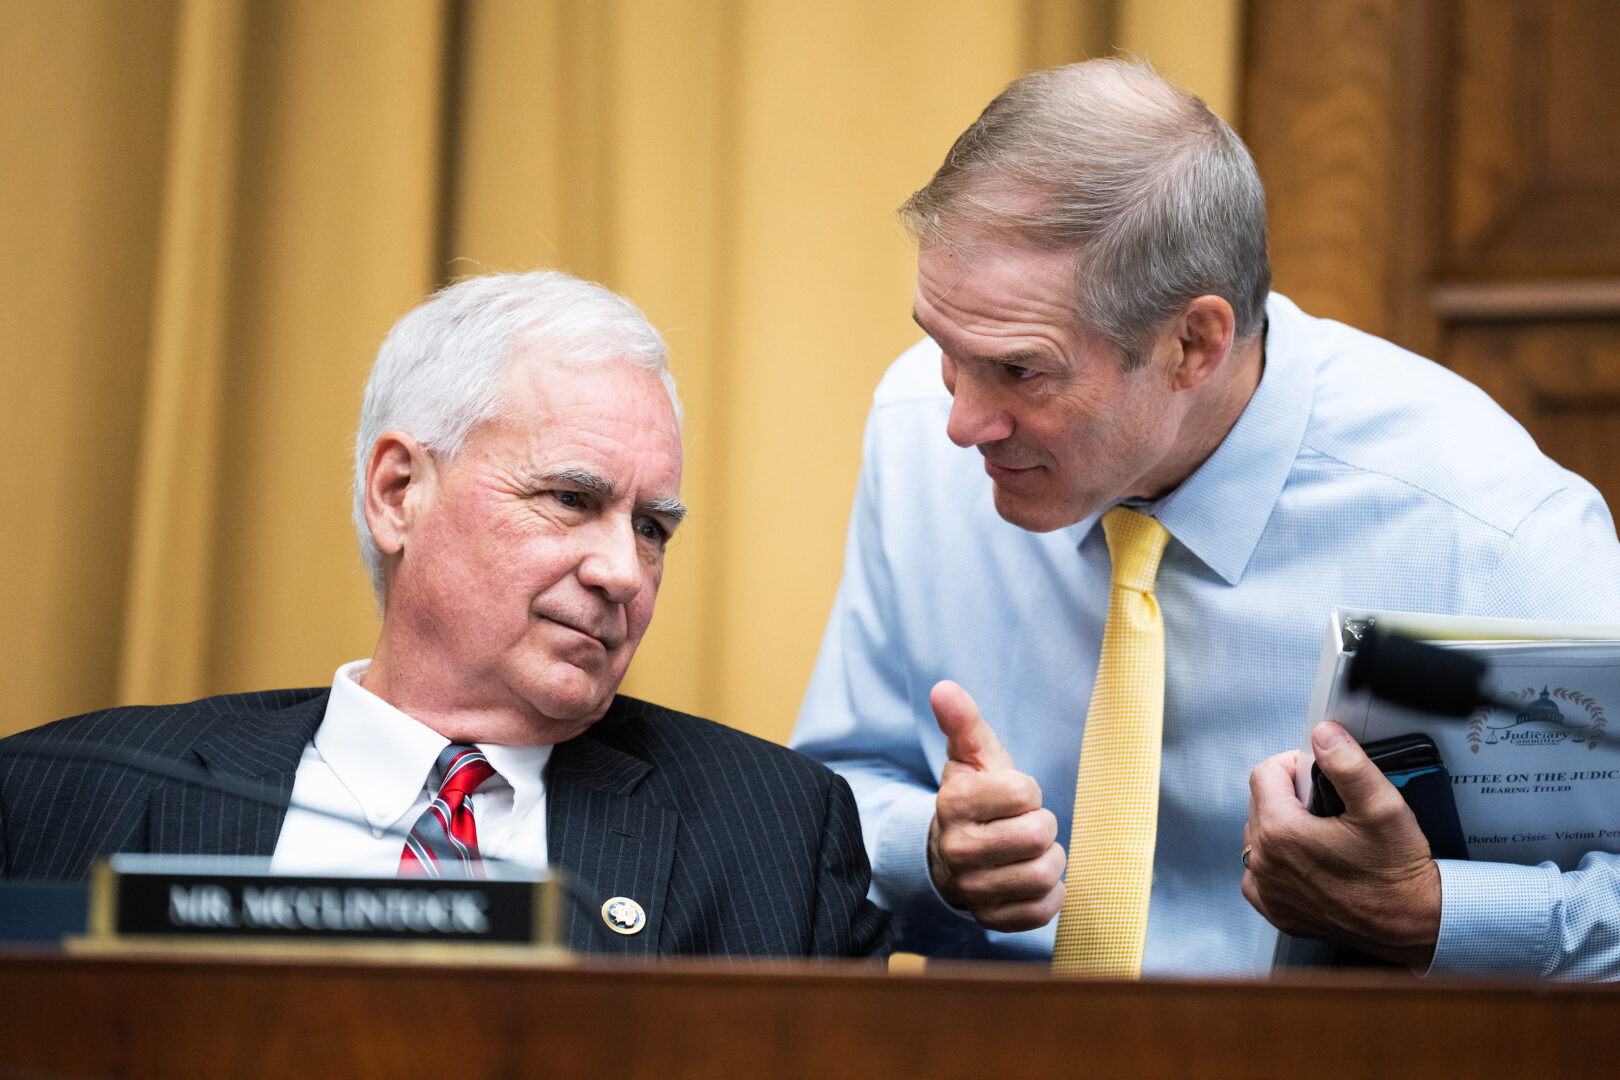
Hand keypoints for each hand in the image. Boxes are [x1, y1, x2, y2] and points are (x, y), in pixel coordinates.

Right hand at [927, 680, 1064, 931]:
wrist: (953, 852)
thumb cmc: (976, 796)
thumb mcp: (971, 756)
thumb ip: (963, 722)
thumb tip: (943, 688)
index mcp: (953, 803)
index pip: (1025, 793)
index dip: (1028, 791)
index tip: (1012, 796)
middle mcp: (957, 849)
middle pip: (1039, 835)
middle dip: (1042, 825)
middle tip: (1023, 824)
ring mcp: (972, 888)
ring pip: (1044, 875)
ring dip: (1049, 860)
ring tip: (1030, 851)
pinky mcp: (990, 919)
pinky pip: (1042, 911)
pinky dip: (1049, 894)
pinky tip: (1031, 879)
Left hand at [1241, 721, 1441, 969]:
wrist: (1414, 925)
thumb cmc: (1399, 874)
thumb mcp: (1381, 806)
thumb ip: (1348, 763)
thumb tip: (1324, 735)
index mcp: (1281, 832)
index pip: (1264, 774)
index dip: (1292, 765)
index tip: (1316, 773)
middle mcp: (1265, 863)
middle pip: (1260, 804)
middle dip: (1288, 796)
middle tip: (1326, 805)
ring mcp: (1269, 890)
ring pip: (1258, 837)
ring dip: (1281, 827)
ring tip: (1320, 832)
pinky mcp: (1277, 911)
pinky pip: (1260, 874)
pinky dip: (1277, 863)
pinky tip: (1306, 861)